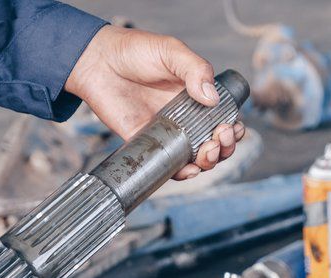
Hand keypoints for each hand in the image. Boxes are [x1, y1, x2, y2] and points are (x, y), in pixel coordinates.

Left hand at [66, 25, 244, 179]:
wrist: (97, 61)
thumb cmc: (134, 50)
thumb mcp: (171, 51)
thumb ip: (195, 69)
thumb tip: (212, 98)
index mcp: (196, 97)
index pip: (223, 119)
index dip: (233, 128)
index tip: (232, 127)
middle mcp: (185, 118)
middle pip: (215, 144)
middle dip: (225, 147)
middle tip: (220, 137)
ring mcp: (167, 133)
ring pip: (196, 158)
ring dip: (209, 162)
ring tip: (207, 151)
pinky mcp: (147, 143)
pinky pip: (168, 165)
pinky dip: (182, 173)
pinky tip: (189, 169)